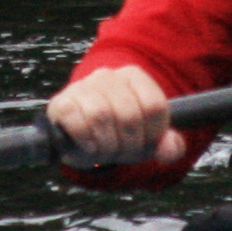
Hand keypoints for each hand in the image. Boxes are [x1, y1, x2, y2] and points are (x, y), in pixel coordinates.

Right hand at [48, 65, 187, 170]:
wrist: (82, 131)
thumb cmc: (119, 133)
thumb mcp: (148, 139)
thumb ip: (168, 146)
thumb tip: (170, 149)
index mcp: (134, 77)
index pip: (154, 106)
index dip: (153, 135)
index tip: (145, 146)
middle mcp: (108, 75)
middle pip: (129, 114)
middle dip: (129, 145)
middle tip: (124, 155)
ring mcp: (83, 87)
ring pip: (101, 115)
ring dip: (107, 145)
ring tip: (106, 153)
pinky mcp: (61, 102)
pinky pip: (75, 119)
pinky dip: (85, 140)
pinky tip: (90, 147)